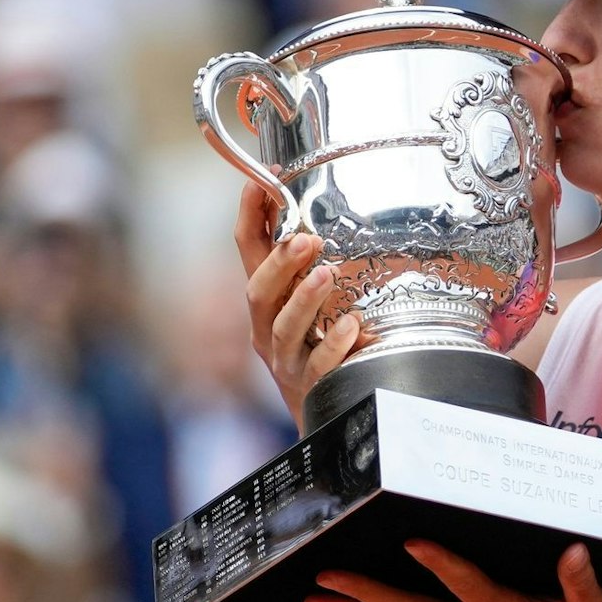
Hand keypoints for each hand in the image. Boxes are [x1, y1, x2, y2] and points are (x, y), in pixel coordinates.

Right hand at [234, 183, 363, 421]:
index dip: (251, 216)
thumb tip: (333, 217)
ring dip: (304, 298)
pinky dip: (335, 346)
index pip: (249, 252)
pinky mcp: (308, 389)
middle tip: (306, 238)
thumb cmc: (318, 353)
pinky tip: (352, 327)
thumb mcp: (310, 307)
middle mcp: (267, 330)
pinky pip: (318, 367)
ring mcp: (285, 361)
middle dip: (278, 263)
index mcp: (266, 302)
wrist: (325, 419)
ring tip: (327, 274)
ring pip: (283, 329)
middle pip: (258, 292)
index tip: (261, 182)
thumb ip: (314, 269)